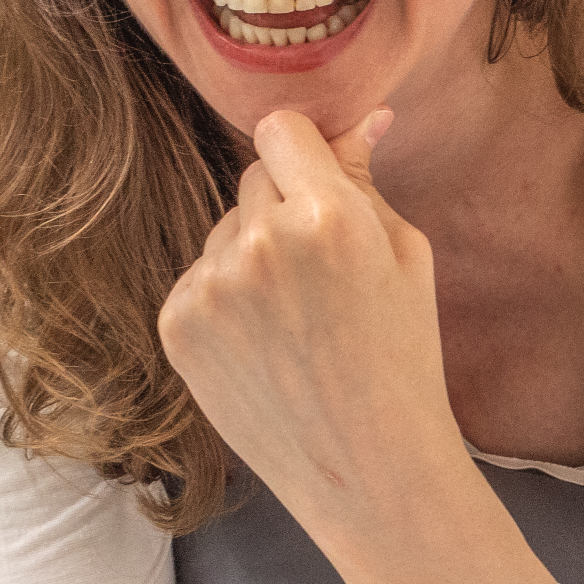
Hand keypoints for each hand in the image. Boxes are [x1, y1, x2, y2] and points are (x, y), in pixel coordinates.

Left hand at [155, 105, 449, 499]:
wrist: (369, 467)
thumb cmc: (404, 359)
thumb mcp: (407, 257)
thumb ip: (366, 180)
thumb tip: (359, 116)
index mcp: (328, 216)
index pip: (282, 129)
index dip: (304, 153)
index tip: (320, 182)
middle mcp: (260, 243)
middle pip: (252, 177)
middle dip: (283, 206)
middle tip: (324, 272)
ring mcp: (210, 287)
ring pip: (224, 231)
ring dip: (252, 256)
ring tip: (295, 322)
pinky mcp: (177, 325)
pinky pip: (198, 278)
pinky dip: (225, 301)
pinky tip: (264, 346)